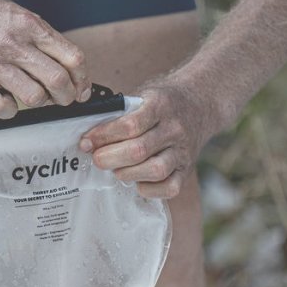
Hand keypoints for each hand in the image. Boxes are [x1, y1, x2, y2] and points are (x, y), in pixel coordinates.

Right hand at [0, 0, 89, 118]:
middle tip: (62, 100)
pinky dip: (10, 111)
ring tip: (33, 97)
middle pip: (58, 80)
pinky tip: (7, 101)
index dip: (83, 79)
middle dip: (67, 97)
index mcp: (31, 26)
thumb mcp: (21, 16)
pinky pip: (1, 108)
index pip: (73, 58)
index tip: (82, 90)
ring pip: (34, 97)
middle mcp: (14, 44)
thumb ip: (44, 40)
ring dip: (40, 103)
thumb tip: (70, 70)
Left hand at [79, 73, 226, 199]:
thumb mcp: (143, 96)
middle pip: (139, 150)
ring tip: (117, 169)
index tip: (86, 142)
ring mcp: (183, 151)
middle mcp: (174, 129)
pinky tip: (138, 181)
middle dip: (110, 158)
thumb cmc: (163, 103)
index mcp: (160, 106)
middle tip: (97, 159)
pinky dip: (149, 189)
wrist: (200, 104)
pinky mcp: (187, 170)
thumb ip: (119, 113)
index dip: (103, 136)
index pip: (129, 125)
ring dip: (128, 173)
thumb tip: (88, 136)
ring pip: (155, 170)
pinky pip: (170, 188)